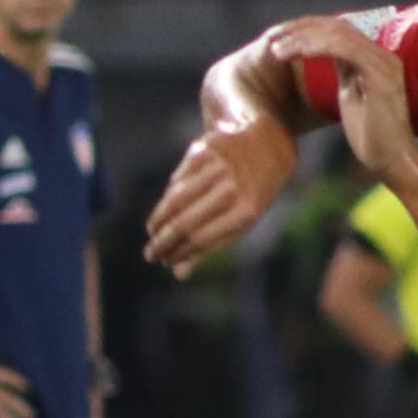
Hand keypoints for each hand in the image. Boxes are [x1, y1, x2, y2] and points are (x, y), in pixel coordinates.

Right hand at [147, 122, 292, 273]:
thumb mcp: (243, 220)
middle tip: (150, 253)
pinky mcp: (202, 151)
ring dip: (159, 220)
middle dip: (162, 241)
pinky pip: (177, 180)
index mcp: (245, 211)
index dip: (178, 252)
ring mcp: (216, 168)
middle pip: (184, 221)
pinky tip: (165, 209)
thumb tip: (179, 274)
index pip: (200, 239)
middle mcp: (230, 188)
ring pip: (175, 200)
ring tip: (152, 232)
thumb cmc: (254, 190)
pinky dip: (168, 197)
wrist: (268, 143)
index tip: (163, 261)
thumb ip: (211, 245)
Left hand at [281, 13, 416, 186]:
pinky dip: (318, 47)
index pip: (339, 30)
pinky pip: (345, 50)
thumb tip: (322, 59)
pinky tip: (297, 53)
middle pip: (338, 26)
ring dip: (304, 39)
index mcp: (375, 59)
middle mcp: (382, 55)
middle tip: (272, 37)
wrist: (393, 161)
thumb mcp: (352, 97)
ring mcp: (384, 64)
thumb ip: (343, 74)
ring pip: (339, 35)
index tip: (280, 37)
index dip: (308, 28)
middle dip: (301, 28)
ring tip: (278, 50)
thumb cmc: (372, 137)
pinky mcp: (380, 76)